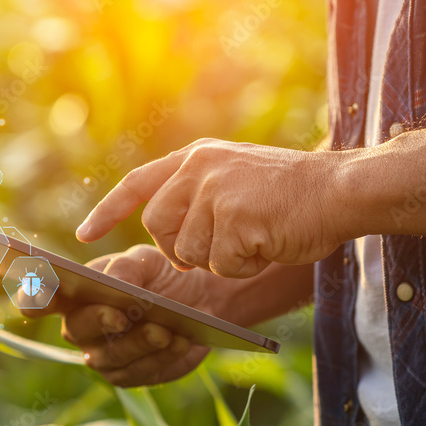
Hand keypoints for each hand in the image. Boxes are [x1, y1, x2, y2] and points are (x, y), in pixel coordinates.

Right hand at [50, 245, 210, 386]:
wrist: (201, 302)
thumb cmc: (162, 277)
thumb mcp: (148, 261)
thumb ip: (128, 267)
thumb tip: (113, 281)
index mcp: (76, 293)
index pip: (43, 299)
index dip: (34, 301)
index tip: (33, 302)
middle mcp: (82, 327)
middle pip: (76, 330)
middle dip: (98, 321)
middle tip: (121, 315)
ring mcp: (103, 355)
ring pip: (109, 357)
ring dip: (137, 343)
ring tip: (164, 331)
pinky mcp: (130, 375)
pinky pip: (138, 373)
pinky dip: (161, 357)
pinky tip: (181, 341)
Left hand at [75, 139, 348, 277]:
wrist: (341, 190)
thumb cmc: (292, 196)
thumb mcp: (234, 180)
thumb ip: (197, 197)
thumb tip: (165, 238)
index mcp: (197, 158)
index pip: (139, 184)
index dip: (108, 211)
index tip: (85, 236)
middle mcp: (200, 169)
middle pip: (158, 228)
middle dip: (181, 250)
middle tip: (220, 246)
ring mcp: (216, 191)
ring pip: (190, 253)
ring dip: (220, 260)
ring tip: (256, 238)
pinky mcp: (234, 217)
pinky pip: (221, 265)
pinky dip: (244, 267)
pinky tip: (268, 245)